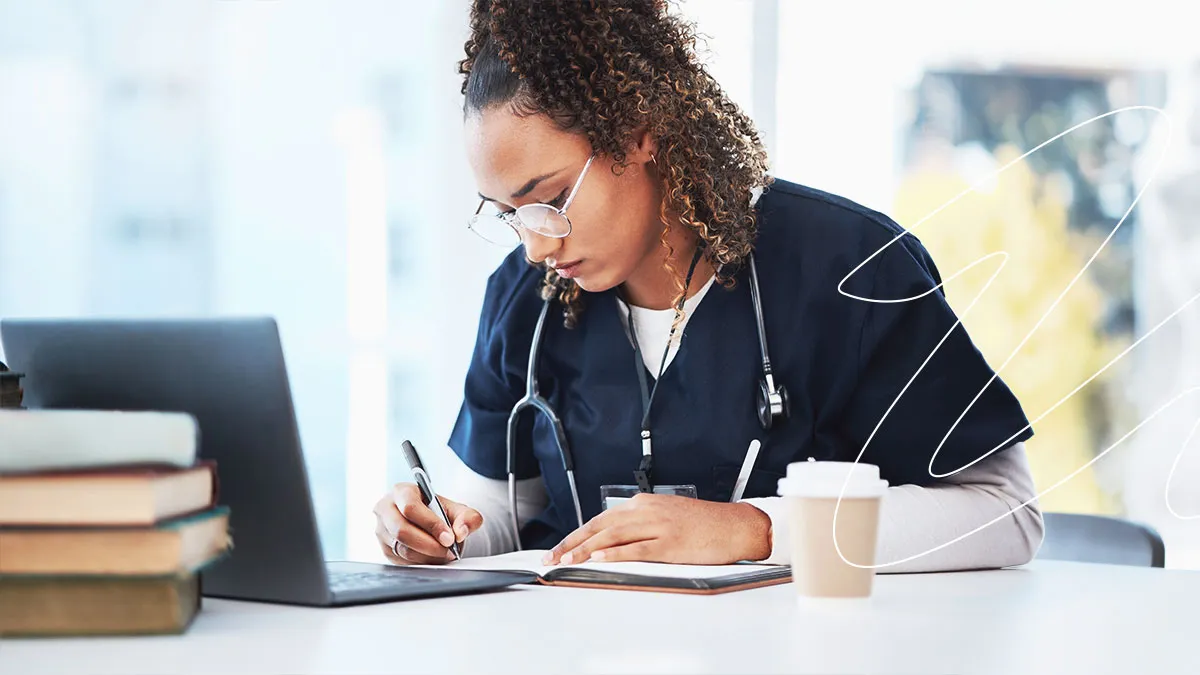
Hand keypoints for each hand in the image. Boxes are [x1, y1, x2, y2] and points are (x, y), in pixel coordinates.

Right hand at [373, 482, 482, 564]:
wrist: (431, 523)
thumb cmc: (441, 513)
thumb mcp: (459, 510)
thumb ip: (468, 517)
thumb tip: (460, 532)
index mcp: (402, 491)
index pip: (411, 508)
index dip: (431, 524)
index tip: (449, 538)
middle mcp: (386, 509)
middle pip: (402, 531)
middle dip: (429, 544)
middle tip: (448, 550)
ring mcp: (382, 530)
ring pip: (402, 549)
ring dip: (427, 556)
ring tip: (444, 554)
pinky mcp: (385, 549)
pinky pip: (402, 561)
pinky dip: (421, 562)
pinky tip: (433, 558)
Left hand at [542, 494, 771, 565]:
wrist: (735, 526)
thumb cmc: (703, 525)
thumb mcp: (666, 515)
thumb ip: (640, 523)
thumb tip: (613, 539)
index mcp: (643, 503)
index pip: (601, 519)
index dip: (577, 534)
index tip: (560, 548)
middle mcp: (646, 510)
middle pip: (600, 526)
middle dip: (573, 542)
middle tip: (553, 557)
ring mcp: (658, 526)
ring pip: (613, 536)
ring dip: (586, 549)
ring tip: (567, 560)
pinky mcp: (670, 543)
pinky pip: (637, 548)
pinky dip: (615, 553)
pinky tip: (599, 559)